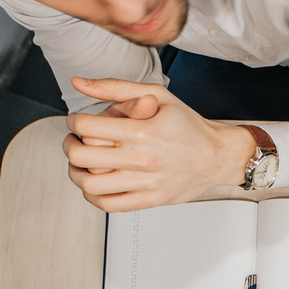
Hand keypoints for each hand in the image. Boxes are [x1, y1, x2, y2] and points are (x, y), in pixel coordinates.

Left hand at [63, 77, 253, 210]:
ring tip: (82, 165)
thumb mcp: (157, 95)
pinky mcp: (151, 199)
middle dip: (70, 146)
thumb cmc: (189, 126)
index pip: (86, 127)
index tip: (78, 122)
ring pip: (90, 185)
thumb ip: (115, 87)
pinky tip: (96, 184)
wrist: (218, 156)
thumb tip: (79, 83)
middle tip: (75, 142)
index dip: (73, 122)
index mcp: (142, 131)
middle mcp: (142, 159)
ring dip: (76, 173)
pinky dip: (94, 196)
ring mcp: (146, 182)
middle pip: (81, 157)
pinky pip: (110, 205)